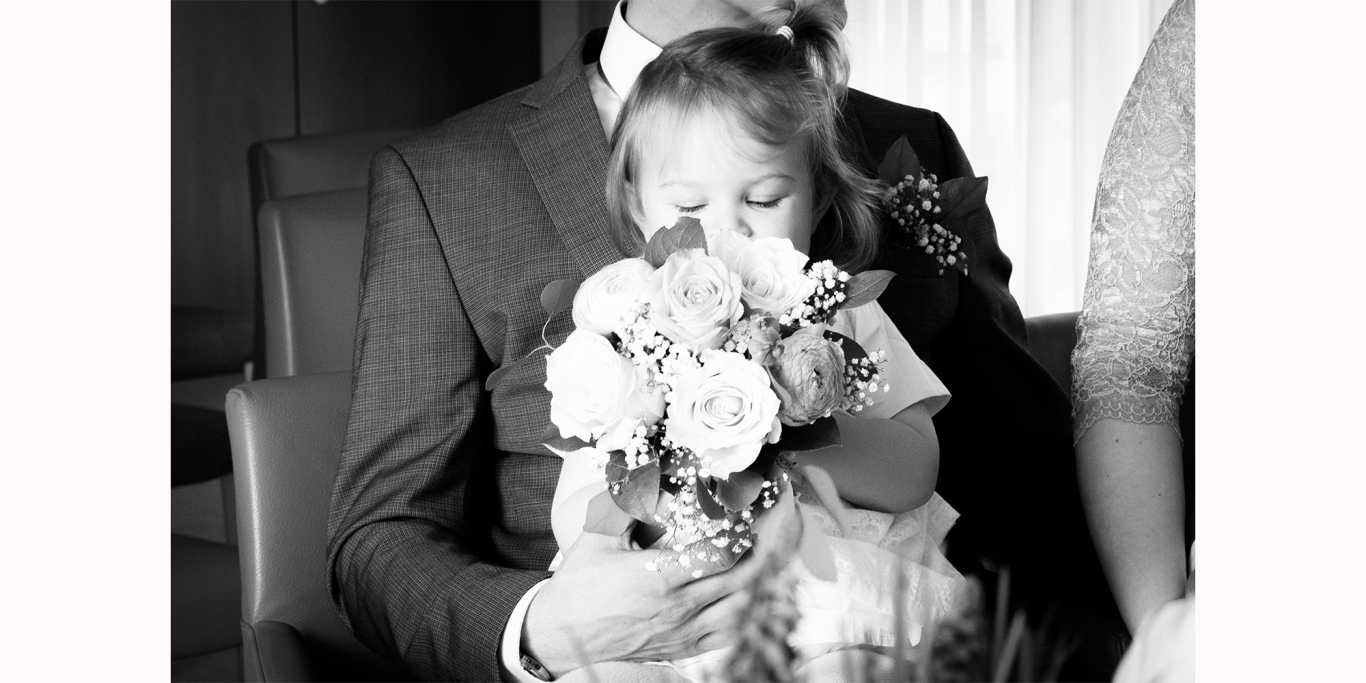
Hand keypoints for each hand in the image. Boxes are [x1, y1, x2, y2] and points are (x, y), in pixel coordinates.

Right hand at [521, 520, 756, 676]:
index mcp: (661, 578)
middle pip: (743, 580)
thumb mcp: (597, 535)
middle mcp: (679, 608)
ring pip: (744, 611)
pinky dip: (749, 615)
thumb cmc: (579, 584)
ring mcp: (685, 632)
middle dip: (763, 551)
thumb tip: (647, 467)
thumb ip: (626, 501)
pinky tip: (753, 594)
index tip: (745, 515)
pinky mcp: (685, 648)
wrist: (560, 634)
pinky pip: (731, 636)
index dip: (740, 532)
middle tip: (769, 528)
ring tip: (767, 556)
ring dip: (760, 582)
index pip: (722, 555)